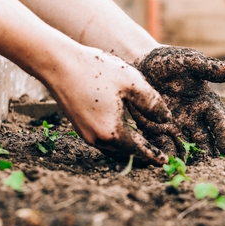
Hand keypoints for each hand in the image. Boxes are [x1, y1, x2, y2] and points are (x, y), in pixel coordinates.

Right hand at [46, 46, 171, 165]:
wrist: (58, 64)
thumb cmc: (95, 70)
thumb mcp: (132, 82)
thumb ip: (152, 103)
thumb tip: (166, 119)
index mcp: (112, 132)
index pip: (139, 150)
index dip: (154, 155)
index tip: (165, 162)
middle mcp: (97, 139)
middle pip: (126, 154)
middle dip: (143, 155)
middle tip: (158, 156)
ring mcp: (86, 135)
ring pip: (114, 149)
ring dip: (129, 150)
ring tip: (144, 146)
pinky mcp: (80, 127)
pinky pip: (104, 142)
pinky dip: (117, 142)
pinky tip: (125, 133)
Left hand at [130, 46, 224, 157]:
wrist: (140, 63)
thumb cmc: (169, 61)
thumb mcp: (190, 62)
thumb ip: (211, 69)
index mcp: (205, 102)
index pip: (218, 121)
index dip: (223, 135)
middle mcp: (193, 118)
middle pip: (204, 139)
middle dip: (208, 153)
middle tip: (211, 167)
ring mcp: (176, 126)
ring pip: (186, 146)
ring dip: (189, 157)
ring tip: (191, 169)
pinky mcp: (157, 130)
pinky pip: (164, 145)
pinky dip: (167, 154)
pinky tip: (169, 163)